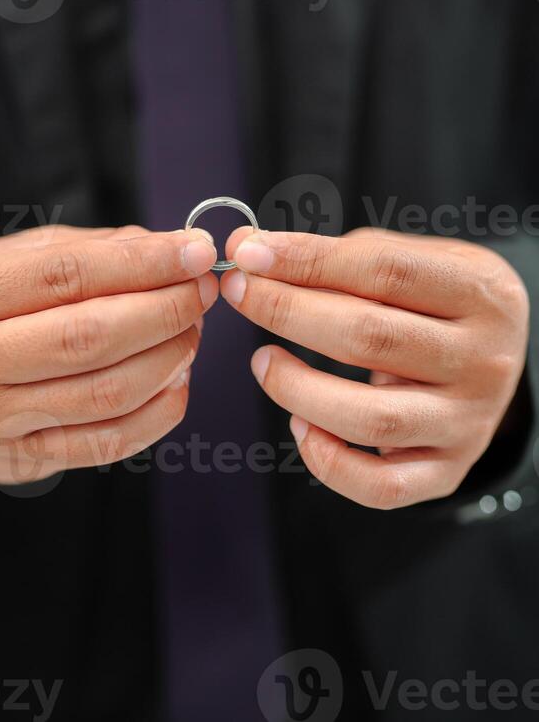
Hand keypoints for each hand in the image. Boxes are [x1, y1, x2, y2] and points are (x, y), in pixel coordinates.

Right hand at [0, 224, 217, 482]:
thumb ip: (81, 248)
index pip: (67, 274)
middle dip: (166, 309)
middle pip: (90, 338)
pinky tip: (178, 378)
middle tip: (202, 289)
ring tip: (192, 328)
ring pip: (107, 394)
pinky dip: (159, 412)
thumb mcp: (0, 258)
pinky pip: (106, 444)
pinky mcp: (20, 461)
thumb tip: (165, 247)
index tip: (196, 249)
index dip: (143, 262)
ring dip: (171, 357)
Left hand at [221, 227, 529, 508]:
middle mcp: (483, 360)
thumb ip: (337, 256)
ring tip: (263, 361)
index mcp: (480, 293)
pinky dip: (329, 462)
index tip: (249, 255)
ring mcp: (468, 422)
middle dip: (287, 312)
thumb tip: (251, 252)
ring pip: (372, 417)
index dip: (308, 260)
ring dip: (298, 388)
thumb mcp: (413, 260)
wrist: (498, 356)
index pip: (385, 270)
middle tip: (240, 293)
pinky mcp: (448, 470)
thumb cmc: (437, 300)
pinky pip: (382, 485)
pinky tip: (299, 424)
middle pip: (371, 337)